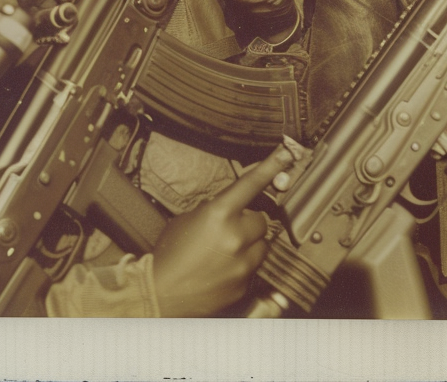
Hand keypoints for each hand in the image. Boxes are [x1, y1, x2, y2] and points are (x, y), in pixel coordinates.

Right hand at [151, 144, 294, 315]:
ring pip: (263, 246)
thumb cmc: (169, 255)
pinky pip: (255, 269)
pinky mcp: (246, 285)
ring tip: (226, 251)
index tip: (285, 154)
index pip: (250, 184)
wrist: (161, 293)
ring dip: (250, 244)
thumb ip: (213, 211)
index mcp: (219, 214)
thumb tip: (230, 209)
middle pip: (261, 220)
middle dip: (248, 222)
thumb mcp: (187, 220)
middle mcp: (235, 237)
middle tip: (230, 229)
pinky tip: (223, 268)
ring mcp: (243, 264)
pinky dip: (243, 266)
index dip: (270, 166)